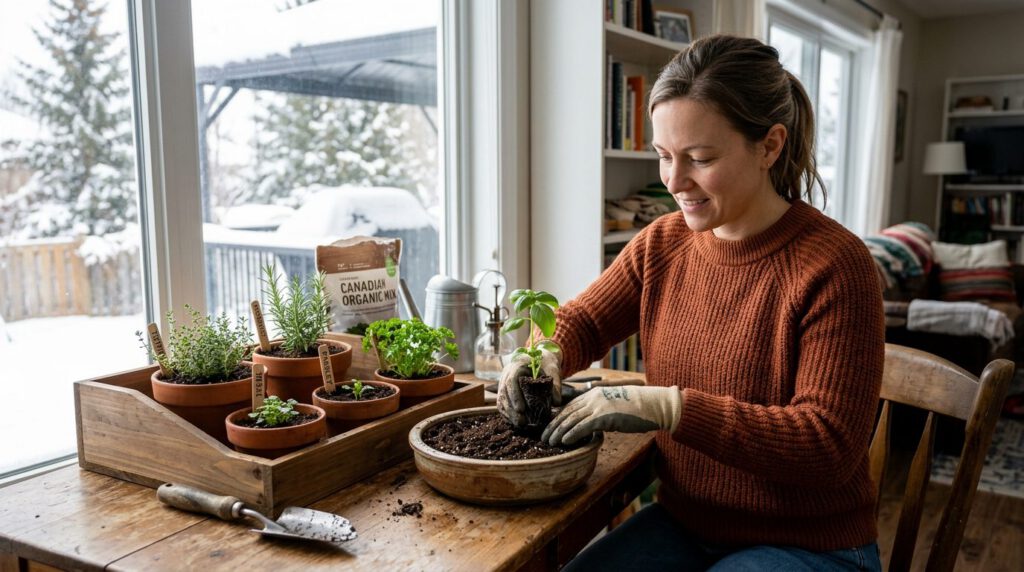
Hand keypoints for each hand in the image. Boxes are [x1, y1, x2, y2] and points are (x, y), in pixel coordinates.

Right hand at [497, 349, 560, 427]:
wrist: (540, 356)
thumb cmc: (546, 362)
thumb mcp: (552, 370)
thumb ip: (555, 385)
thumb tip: (556, 403)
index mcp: (517, 365)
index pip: (511, 380)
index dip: (514, 396)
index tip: (521, 409)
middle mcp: (507, 373)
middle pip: (504, 392)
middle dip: (511, 409)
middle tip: (522, 421)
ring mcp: (504, 381)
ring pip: (501, 399)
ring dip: (509, 413)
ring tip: (520, 424)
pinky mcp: (505, 389)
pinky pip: (502, 402)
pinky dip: (507, 413)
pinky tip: (515, 422)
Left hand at [542, 385, 681, 445]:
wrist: (653, 404)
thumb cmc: (637, 407)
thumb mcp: (614, 405)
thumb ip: (601, 412)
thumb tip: (593, 426)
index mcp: (593, 394)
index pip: (569, 406)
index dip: (557, 418)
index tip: (549, 428)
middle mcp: (592, 398)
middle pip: (566, 412)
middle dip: (553, 426)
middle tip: (544, 437)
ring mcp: (598, 406)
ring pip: (571, 419)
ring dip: (558, 432)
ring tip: (550, 443)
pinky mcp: (604, 416)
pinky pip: (583, 426)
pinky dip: (572, 434)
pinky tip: (564, 441)